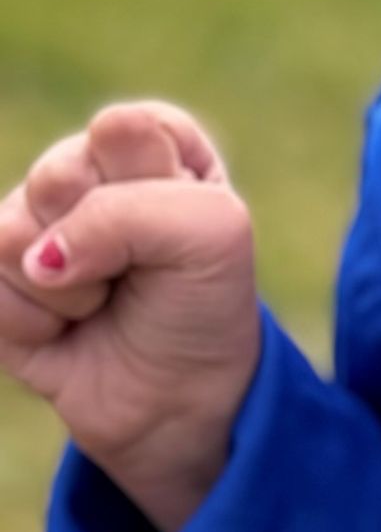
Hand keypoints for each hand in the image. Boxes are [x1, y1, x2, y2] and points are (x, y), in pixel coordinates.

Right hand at [0, 102, 260, 531]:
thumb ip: (128, 213)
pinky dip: (31, 323)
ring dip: (68, 290)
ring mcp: (35, 223)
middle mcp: (87, 171)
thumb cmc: (202, 305)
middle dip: (101, 241)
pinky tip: (64, 329)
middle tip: (136, 272)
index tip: (180, 224)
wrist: (174, 401)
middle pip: (54, 175)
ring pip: (10, 233)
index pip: (119, 129)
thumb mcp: (210, 236)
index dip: (146, 188)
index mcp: (152, 140)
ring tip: (103, 303)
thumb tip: (39, 254)